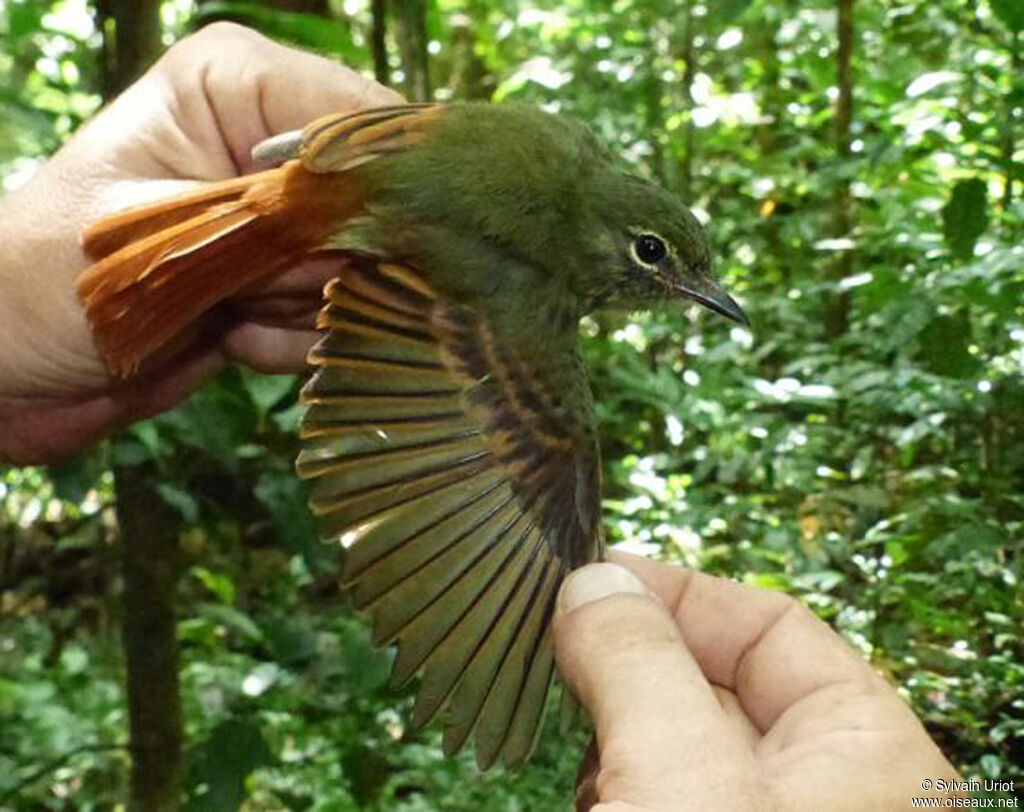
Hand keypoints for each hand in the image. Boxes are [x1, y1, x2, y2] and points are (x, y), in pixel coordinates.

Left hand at [0, 22, 401, 464]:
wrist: (12, 370)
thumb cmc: (44, 281)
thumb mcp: (162, 236)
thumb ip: (278, 225)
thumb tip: (389, 233)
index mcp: (240, 84)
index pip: (366, 120)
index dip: (377, 192)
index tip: (336, 253)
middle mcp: (275, 138)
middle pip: (379, 202)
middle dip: (321, 265)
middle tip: (244, 289)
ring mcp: (286, 211)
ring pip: (366, 267)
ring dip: (300, 309)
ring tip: (221, 313)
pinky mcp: (288, 272)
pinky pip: (342, 311)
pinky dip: (291, 339)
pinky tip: (227, 331)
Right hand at [554, 552, 962, 810]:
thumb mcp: (680, 778)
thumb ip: (638, 664)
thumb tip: (592, 582)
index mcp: (871, 762)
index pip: (775, 627)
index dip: (681, 592)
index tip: (593, 579)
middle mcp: (827, 795)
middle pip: (717, 680)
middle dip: (635, 662)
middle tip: (563, 651)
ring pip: (677, 743)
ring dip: (615, 731)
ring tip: (582, 754)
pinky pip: (657, 794)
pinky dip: (614, 782)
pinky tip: (589, 797)